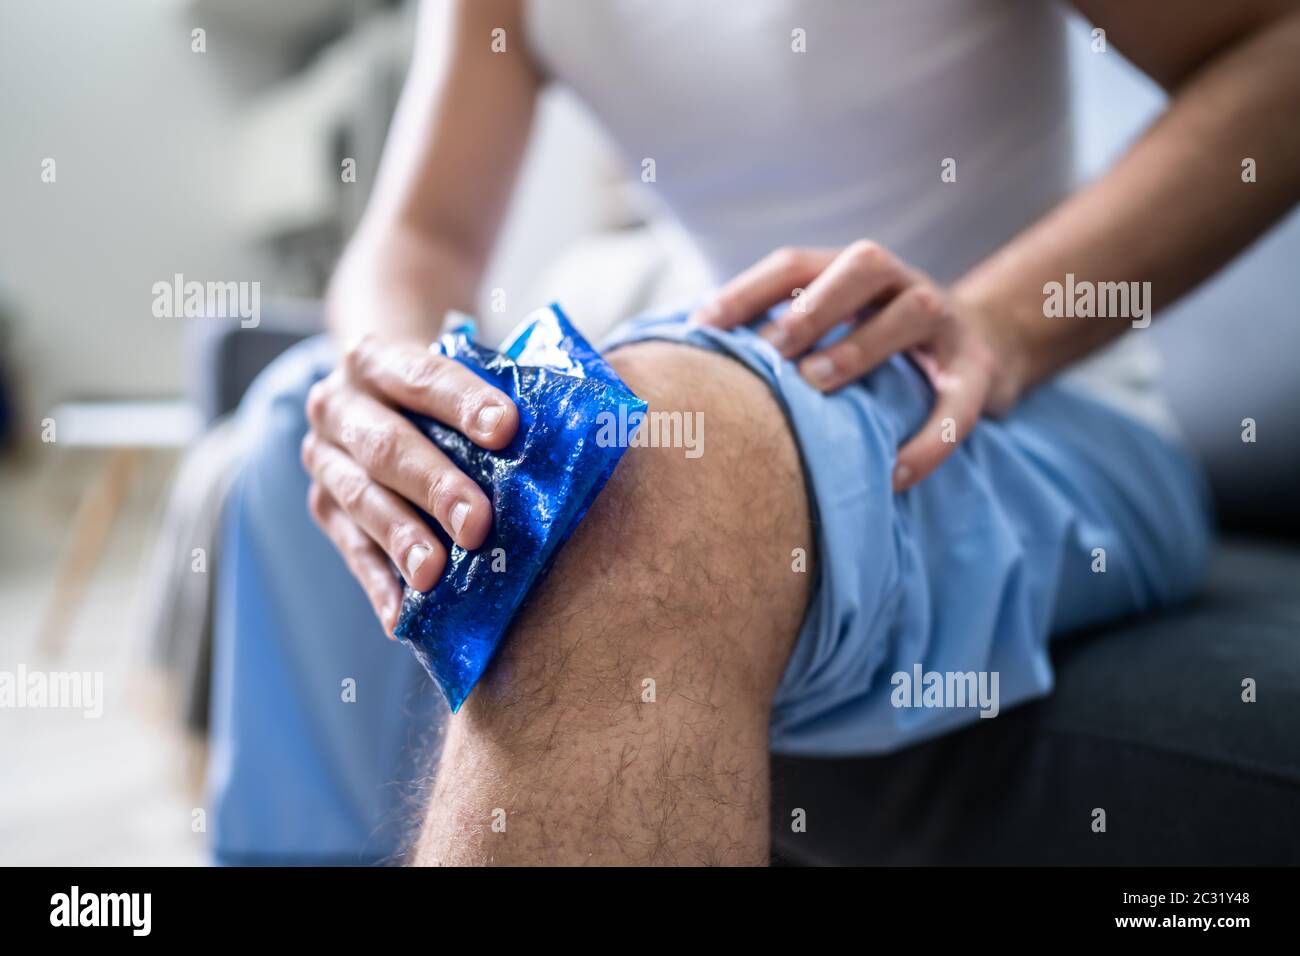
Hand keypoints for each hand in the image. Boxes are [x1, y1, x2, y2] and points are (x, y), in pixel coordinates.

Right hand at [301, 334, 517, 635]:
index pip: (422, 376)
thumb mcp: (459, 371)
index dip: (463, 402)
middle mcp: (339, 405)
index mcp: (376, 358)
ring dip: (402, 539)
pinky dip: (379, 585)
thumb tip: (582, 427)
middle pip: (387, 447)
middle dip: (435, 485)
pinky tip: (402, 617)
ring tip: (434, 573)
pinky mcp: (325, 510)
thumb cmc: (442, 387)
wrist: (376, 387)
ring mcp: (326, 460)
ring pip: (362, 501)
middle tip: (478, 523)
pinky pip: (352, 552)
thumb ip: (503, 391)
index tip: (507, 429)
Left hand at [689, 242, 1022, 490]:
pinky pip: (959, 402)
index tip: (701, 326)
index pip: (796, 264)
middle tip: (772, 349)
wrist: (978, 351)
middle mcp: (900, 282)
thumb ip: (777, 336)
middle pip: (862, 264)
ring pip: (912, 310)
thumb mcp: (832, 329)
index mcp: (853, 271)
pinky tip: (892, 473)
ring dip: (861, 345)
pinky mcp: (979, 370)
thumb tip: (692, 361)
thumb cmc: (875, 345)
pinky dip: (929, 439)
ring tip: (817, 385)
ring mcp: (945, 319)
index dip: (748, 289)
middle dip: (814, 304)